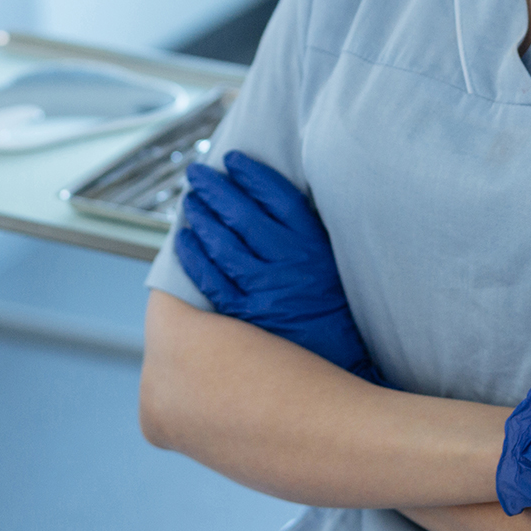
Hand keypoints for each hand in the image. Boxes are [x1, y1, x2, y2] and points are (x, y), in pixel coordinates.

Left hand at [176, 151, 383, 383]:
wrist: (346, 370)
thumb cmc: (337, 314)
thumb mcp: (332, 265)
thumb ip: (306, 236)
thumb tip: (270, 202)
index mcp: (313, 245)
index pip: (277, 196)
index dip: (251, 174)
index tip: (233, 160)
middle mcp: (289, 263)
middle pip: (242, 214)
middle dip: (214, 189)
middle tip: (196, 174)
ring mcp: (265, 290)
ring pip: (222, 245)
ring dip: (200, 219)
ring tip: (188, 203)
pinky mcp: (247, 316)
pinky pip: (211, 280)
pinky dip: (194, 257)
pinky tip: (183, 242)